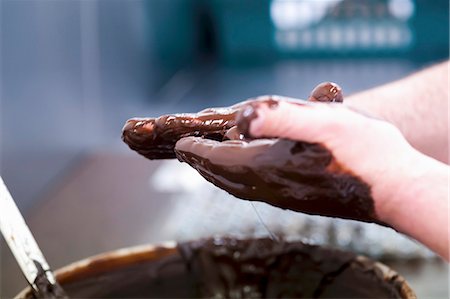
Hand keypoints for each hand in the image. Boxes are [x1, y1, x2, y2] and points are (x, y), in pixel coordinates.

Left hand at [173, 98, 418, 224]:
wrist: (395, 188)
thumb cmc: (361, 152)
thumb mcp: (320, 122)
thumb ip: (278, 118)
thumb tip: (239, 117)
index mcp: (268, 167)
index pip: (218, 160)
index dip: (196, 151)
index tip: (179, 146)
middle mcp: (271, 187)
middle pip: (223, 177)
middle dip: (201, 163)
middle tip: (185, 152)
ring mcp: (285, 196)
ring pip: (238, 186)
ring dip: (218, 173)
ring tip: (208, 162)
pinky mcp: (299, 199)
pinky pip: (254, 189)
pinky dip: (238, 178)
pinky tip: (246, 170)